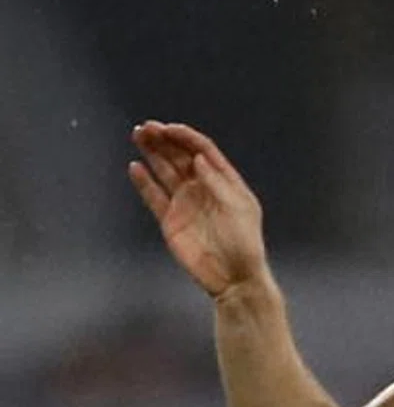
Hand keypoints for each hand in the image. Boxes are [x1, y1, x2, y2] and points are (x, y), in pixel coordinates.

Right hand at [128, 121, 269, 298]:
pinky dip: (144, 182)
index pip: (203, 152)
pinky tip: (135, 167)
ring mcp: (186, 203)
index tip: (169, 128)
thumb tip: (199, 158)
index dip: (186, 138)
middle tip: (147, 127)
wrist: (233, 278)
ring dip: (152, 153)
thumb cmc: (244, 244)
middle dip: (165, 140)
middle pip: (181, 157)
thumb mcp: (239, 209)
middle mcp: (203, 189)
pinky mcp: (171, 220)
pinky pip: (154, 196)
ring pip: (165, 171)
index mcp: (225, 183)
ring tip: (138, 135)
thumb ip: (218, 182)